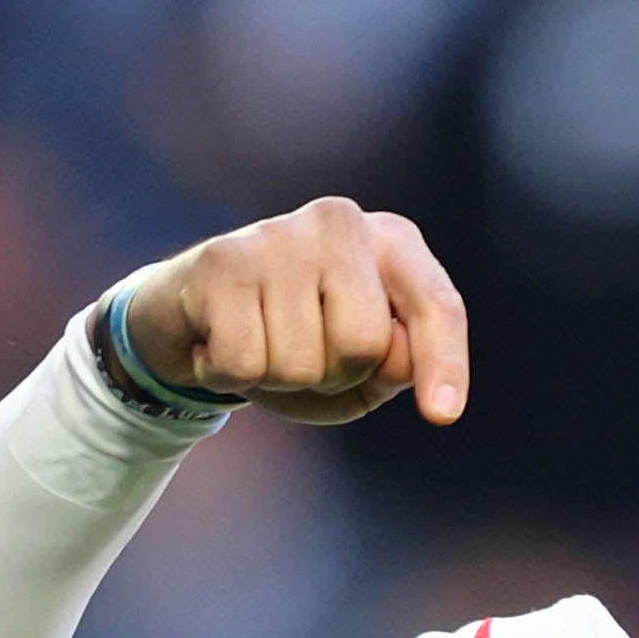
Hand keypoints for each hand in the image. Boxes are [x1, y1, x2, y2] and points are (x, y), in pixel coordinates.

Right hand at [118, 197, 468, 426]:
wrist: (194, 311)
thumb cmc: (297, 340)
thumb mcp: (362, 367)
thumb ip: (393, 365)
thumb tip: (401, 358)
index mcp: (393, 243)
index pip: (435, 305)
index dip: (444, 361)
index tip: (442, 415)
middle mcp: (341, 222)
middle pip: (362, 344)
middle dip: (335, 375)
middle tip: (306, 353)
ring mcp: (279, 234)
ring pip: (299, 363)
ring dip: (277, 379)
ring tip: (261, 341)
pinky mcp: (221, 259)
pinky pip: (242, 364)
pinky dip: (229, 376)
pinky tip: (221, 342)